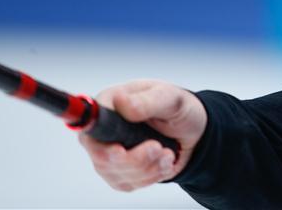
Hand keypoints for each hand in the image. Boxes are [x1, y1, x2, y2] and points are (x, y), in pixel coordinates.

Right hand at [78, 80, 206, 191]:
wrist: (192, 130)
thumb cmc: (178, 108)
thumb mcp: (171, 98)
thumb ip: (147, 101)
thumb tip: (120, 102)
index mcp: (110, 104)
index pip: (89, 124)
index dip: (98, 141)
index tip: (119, 150)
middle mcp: (104, 130)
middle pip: (101, 156)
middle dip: (135, 159)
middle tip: (158, 148)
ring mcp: (109, 153)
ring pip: (116, 173)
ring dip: (148, 168)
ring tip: (167, 152)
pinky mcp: (119, 172)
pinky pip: (128, 183)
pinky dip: (151, 176)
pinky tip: (164, 162)